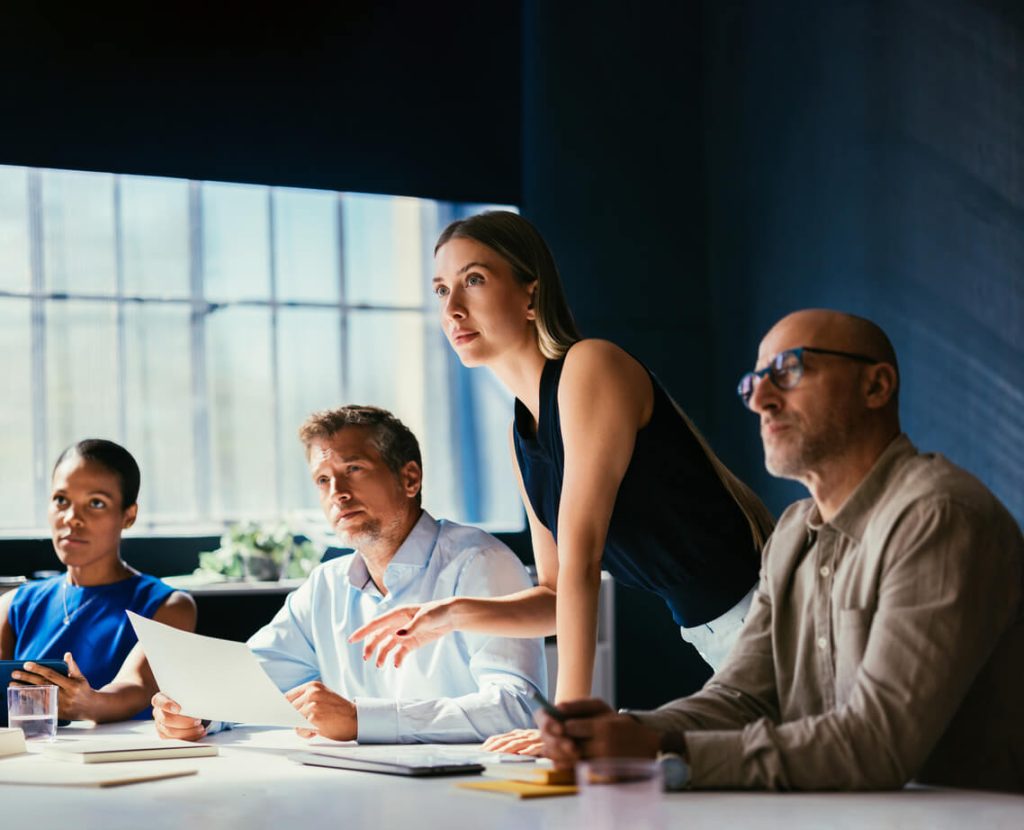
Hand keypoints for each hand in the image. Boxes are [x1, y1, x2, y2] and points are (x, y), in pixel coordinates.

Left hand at [14, 652, 97, 720]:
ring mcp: (59, 706)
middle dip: (27, 678)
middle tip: (15, 673)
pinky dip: (29, 700)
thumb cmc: (84, 690)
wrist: (90, 708)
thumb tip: (67, 654)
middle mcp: (65, 696)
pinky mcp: (55, 713)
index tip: (26, 664)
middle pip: (42, 685)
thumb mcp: (81, 677)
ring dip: (24, 690)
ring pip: (38, 696)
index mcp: (72, 685)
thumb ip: (73, 666)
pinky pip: (39, 705)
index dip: (38, 669)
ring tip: (13, 685)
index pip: (52, 675)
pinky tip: (21, 696)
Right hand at [152, 692, 207, 741]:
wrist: (187, 706)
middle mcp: (158, 712)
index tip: (179, 709)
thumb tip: (200, 698)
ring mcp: (159, 724)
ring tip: (200, 728)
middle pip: (166, 719)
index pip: (159, 701)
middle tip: (197, 720)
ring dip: (188, 731)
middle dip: (184, 722)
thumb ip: (188, 696)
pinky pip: (175, 740)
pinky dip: (189, 737)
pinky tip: (198, 733)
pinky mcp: (164, 735)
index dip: (167, 705)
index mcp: (160, 698)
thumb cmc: (186, 699)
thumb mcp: (186, 694)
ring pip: (170, 732)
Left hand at [285, 681, 357, 740]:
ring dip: (302, 727)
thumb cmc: (338, 711)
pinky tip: (317, 730)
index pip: (287, 697)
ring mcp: (312, 704)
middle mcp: (311, 692)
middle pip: (288, 710)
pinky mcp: (314, 717)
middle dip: (295, 719)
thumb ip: (305, 700)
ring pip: (293, 720)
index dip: (282, 707)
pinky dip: (306, 733)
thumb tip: (283, 711)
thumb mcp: (322, 698)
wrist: (356, 719)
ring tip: (316, 726)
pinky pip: (299, 729)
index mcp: (312, 686)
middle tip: (310, 723)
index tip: (277, 714)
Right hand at [347, 599, 455, 668]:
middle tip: (366, 658)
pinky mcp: (412, 642)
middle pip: (379, 636)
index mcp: (397, 614)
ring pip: (387, 646)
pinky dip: (397, 659)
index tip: (351, 640)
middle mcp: (397, 624)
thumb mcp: (425, 618)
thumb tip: (397, 635)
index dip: (363, 631)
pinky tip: (397, 665)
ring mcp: (404, 634)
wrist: (451, 616)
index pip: (376, 624)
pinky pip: (400, 652)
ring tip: (379, 665)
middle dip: (370, 647)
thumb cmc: (437, 612)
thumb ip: (411, 628)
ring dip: (382, 655)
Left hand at [483, 728, 543, 755]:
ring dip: (508, 749)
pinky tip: (522, 754)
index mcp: (517, 734)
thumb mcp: (524, 741)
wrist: (558, 733)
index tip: (481, 750)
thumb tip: (496, 751)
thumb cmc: (538, 741)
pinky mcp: (543, 744)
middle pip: (506, 740)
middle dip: (495, 747)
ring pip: (518, 743)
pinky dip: (529, 750)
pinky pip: (535, 747)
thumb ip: (512, 745)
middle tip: (485, 754)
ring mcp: (533, 738)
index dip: (490, 743)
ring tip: (498, 754)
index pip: (500, 738)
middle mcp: (523, 734)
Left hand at [538, 698, 659, 768]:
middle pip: (568, 747)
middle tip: (551, 738)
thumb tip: (557, 708)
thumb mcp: (602, 708)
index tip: (556, 725)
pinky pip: (580, 772)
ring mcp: (604, 765)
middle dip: (557, 742)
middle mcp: (603, 748)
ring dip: (559, 755)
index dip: (559, 726)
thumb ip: (579, 705)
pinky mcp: (605, 778)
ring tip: (554, 748)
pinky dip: (569, 766)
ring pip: (571, 762)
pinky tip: (564, 759)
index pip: (569, 728)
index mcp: (603, 728)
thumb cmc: (619, 723)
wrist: (646, 744)